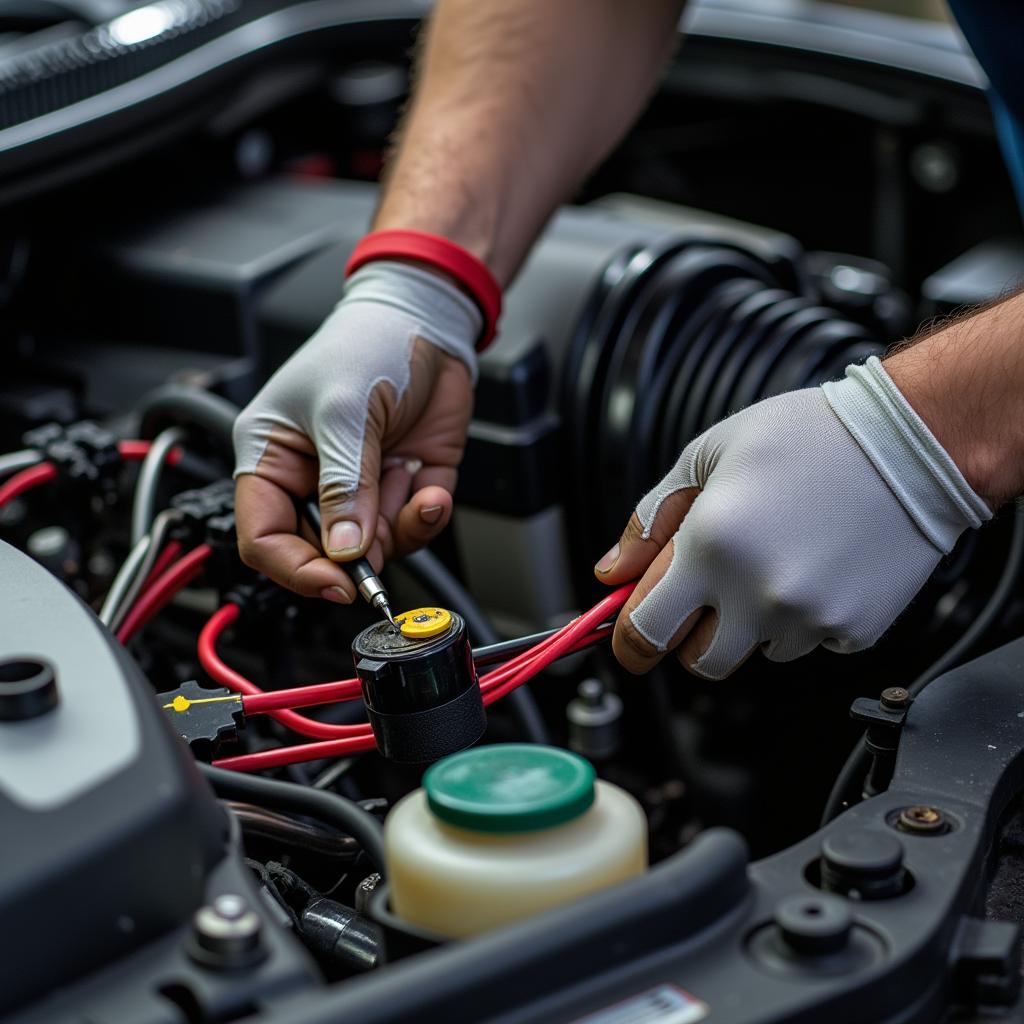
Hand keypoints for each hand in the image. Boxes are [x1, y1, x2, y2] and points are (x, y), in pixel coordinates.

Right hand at [232, 260, 479, 602]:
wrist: (429, 321)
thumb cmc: (367, 344)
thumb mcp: (344, 412)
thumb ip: (344, 485)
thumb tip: (343, 550)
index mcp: (271, 458)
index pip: (264, 537)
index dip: (295, 569)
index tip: (335, 582)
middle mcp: (313, 480)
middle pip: (320, 553)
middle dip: (355, 556)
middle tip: (380, 544)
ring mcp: (361, 487)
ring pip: (373, 548)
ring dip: (398, 529)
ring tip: (413, 489)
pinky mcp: (403, 486)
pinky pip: (411, 527)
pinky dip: (426, 517)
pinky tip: (431, 491)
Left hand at [594, 357, 990, 678]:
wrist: (914, 443)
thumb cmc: (809, 437)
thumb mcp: (708, 455)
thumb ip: (650, 521)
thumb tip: (613, 573)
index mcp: (709, 546)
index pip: (645, 631)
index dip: (629, 640)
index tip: (630, 638)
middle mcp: (756, 592)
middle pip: (699, 661)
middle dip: (693, 634)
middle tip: (710, 593)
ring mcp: (809, 617)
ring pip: (757, 653)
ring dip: (754, 622)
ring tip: (779, 558)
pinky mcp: (854, 630)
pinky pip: (809, 643)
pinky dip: (805, 618)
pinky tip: (819, 565)